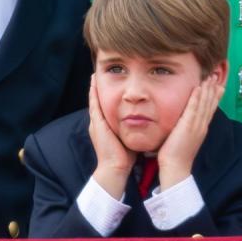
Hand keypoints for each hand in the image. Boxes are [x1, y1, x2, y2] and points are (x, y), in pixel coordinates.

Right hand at [88, 76, 133, 199]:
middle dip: (99, 88)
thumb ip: (135, 128)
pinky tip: (94, 82)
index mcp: (106, 126)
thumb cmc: (126, 156)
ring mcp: (96, 122)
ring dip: (94, 87)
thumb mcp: (130, 136)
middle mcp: (98, 123)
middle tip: (100, 72)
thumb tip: (147, 121)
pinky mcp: (96, 123)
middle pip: (98, 100)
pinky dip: (93, 93)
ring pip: (94, 100)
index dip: (108, 94)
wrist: (116, 168)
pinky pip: (94, 104)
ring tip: (95, 74)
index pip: (106, 106)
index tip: (112, 81)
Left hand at [157, 76, 224, 189]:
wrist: (176, 167)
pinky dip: (197, 98)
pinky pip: (193, 108)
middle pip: (210, 104)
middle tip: (216, 76)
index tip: (218, 86)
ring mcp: (196, 126)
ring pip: (204, 104)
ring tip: (209, 77)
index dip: (215, 97)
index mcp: (201, 129)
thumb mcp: (185, 139)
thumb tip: (185, 123)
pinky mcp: (188, 126)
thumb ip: (187, 129)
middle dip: (213, 89)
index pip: (210, 109)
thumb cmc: (176, 156)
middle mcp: (202, 126)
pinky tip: (198, 88)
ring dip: (207, 90)